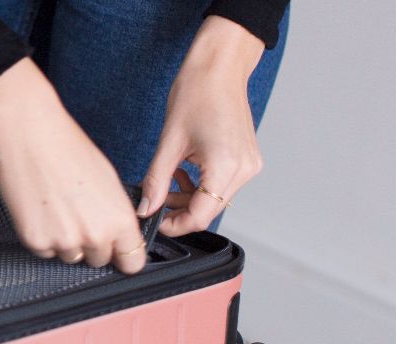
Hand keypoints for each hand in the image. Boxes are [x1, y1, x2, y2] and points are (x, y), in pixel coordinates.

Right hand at [0, 58, 147, 272]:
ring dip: (65, 240)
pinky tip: (41, 209)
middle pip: (99, 260)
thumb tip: (117, 233)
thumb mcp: (109, 181)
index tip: (117, 251)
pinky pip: (44, 251)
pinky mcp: (35, 240)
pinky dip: (43, 236)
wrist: (30, 134)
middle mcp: (95, 235)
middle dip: (92, 244)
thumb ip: (116, 214)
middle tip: (78, 216)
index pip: (133, 262)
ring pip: (71, 256)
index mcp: (120, 220)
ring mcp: (64, 241)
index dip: (124, 255)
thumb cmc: (69, 148)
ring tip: (57, 208)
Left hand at [138, 16, 267, 235]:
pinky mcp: (248, 159)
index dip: (176, 224)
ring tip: (168, 179)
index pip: (201, 215)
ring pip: (216, 199)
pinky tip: (185, 171)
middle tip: (155, 199)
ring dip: (190, 196)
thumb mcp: (169, 141)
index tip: (156, 220)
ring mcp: (249, 164)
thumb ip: (156, 180)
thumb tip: (146, 207)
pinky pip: (223, 184)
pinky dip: (202, 184)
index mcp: (226, 166)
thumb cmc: (197, 92)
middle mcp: (244, 169)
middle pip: (210, 209)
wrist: (220, 67)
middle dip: (180, 209)